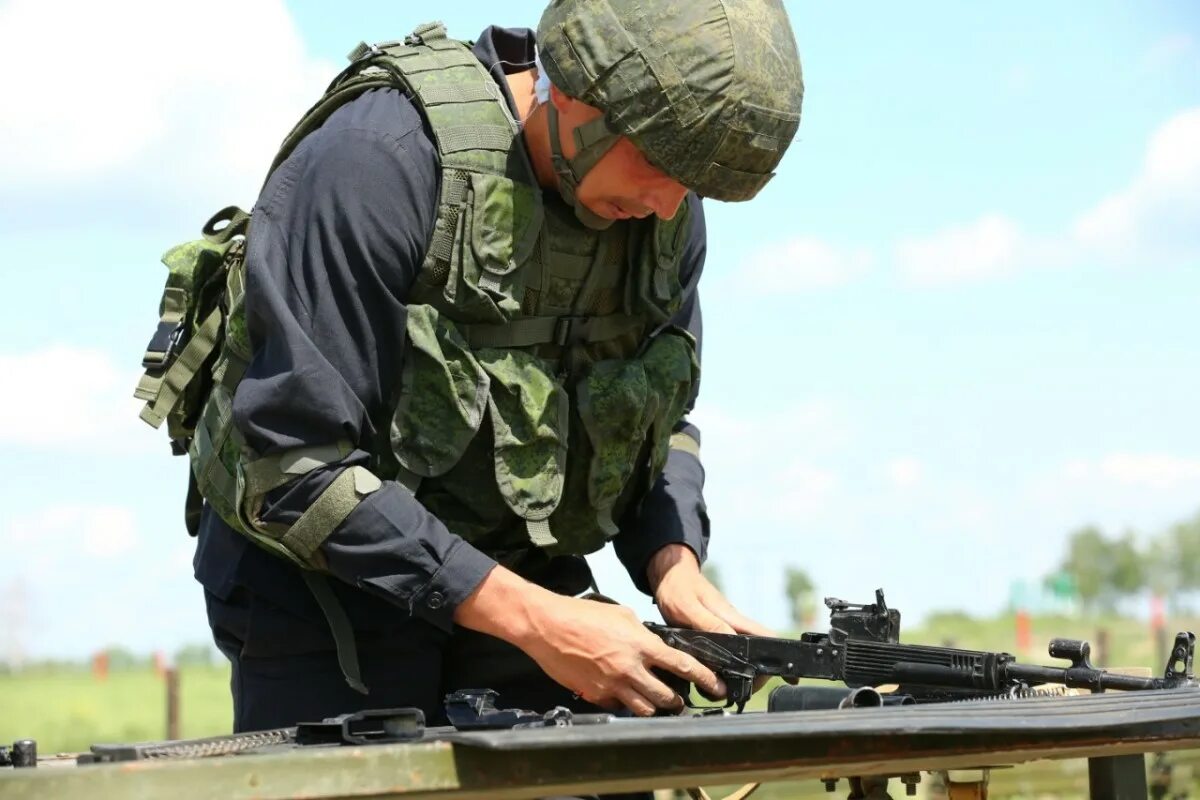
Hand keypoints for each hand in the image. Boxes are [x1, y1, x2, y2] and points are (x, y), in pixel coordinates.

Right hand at [517, 592, 726, 715]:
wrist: (547, 626)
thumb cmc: (581, 615)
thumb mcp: (621, 614)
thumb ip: (641, 632)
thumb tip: (653, 643)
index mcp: (641, 644)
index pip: (683, 665)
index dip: (705, 679)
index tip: (717, 686)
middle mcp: (630, 668)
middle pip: (667, 696)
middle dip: (678, 701)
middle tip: (681, 700)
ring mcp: (612, 685)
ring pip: (645, 708)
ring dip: (655, 706)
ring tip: (657, 702)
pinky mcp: (596, 694)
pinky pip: (619, 706)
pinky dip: (625, 704)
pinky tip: (624, 696)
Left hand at [647, 544, 792, 694]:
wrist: (670, 575)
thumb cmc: (678, 588)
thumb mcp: (689, 608)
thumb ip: (709, 624)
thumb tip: (732, 640)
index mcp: (732, 619)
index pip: (766, 637)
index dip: (780, 656)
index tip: (787, 677)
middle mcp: (733, 625)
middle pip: (758, 652)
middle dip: (753, 676)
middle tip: (736, 693)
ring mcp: (726, 629)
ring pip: (742, 655)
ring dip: (737, 675)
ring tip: (719, 690)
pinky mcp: (715, 632)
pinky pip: (726, 653)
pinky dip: (723, 668)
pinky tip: (709, 677)